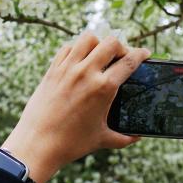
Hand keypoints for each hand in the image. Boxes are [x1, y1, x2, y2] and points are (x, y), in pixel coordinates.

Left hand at [1, 32, 150, 182]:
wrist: (37, 144)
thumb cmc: (71, 143)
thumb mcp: (102, 139)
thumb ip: (124, 137)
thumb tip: (137, 137)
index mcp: (104, 88)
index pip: (129, 61)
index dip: (141, 54)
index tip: (145, 53)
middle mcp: (86, 73)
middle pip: (111, 42)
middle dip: (121, 46)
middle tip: (122, 56)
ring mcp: (67, 68)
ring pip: (88, 38)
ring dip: (98, 43)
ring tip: (100, 54)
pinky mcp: (52, 70)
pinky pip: (67, 47)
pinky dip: (76, 49)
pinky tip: (79, 59)